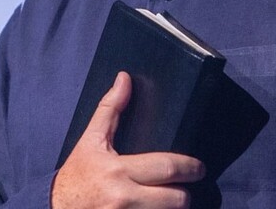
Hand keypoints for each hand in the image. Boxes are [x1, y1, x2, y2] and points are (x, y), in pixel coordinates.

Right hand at [51, 72, 204, 208]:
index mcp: (119, 170)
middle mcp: (124, 198)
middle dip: (186, 193)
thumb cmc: (76, 175)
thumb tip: (125, 78)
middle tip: (186, 187)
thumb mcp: (91, 141)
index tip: (198, 168)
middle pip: (177, 199)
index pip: (168, 168)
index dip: (190, 167)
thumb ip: (110, 109)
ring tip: (170, 201)